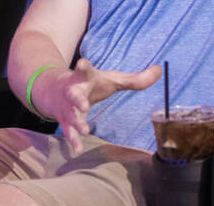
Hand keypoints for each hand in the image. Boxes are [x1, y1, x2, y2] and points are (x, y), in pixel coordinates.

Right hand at [34, 59, 160, 153]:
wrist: (53, 88)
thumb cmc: (91, 84)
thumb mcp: (111, 79)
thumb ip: (135, 79)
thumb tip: (160, 70)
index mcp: (85, 78)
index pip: (84, 70)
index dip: (83, 67)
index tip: (82, 63)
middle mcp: (73, 91)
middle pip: (73, 93)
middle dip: (77, 99)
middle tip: (83, 105)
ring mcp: (67, 106)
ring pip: (70, 114)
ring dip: (76, 122)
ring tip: (85, 130)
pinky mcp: (63, 119)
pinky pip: (67, 130)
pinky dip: (72, 140)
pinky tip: (78, 149)